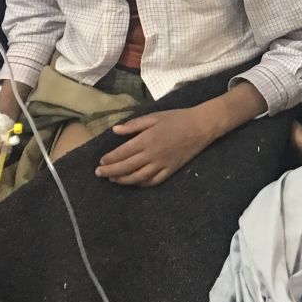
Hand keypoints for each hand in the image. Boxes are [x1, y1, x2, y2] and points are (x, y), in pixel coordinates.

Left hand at [98, 108, 215, 186]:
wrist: (201, 126)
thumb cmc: (177, 118)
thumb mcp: (154, 117)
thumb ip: (134, 125)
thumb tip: (115, 130)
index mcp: (147, 139)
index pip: (123, 153)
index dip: (110, 159)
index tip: (100, 162)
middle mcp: (152, 154)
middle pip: (127, 167)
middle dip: (111, 171)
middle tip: (99, 174)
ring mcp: (162, 164)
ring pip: (138, 177)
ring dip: (124, 180)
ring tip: (113, 179)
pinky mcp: (172, 169)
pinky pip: (154, 181)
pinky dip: (142, 184)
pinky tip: (134, 183)